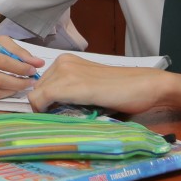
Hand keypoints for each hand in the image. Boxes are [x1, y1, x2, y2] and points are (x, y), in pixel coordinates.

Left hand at [28, 54, 170, 114]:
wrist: (144, 85)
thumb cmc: (122, 89)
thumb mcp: (89, 86)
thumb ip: (70, 90)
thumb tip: (50, 107)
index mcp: (66, 61)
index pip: (40, 84)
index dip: (41, 101)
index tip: (50, 114)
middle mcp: (62, 62)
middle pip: (36, 90)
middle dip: (42, 106)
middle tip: (57, 120)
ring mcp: (66, 71)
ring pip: (37, 95)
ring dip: (44, 110)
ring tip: (62, 119)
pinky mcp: (71, 85)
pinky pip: (42, 99)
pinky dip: (43, 111)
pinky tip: (58, 118)